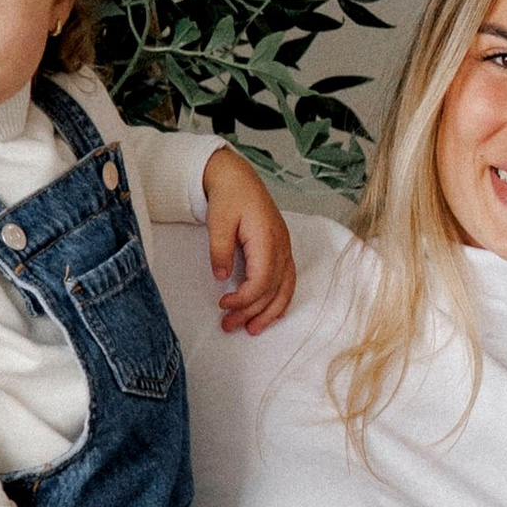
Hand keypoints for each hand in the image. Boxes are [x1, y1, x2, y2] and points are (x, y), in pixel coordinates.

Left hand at [204, 145, 293, 333]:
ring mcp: (285, 249)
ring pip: (285, 289)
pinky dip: (280, 300)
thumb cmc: (229, 196)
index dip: (244, 299)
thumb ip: (220, 250)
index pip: (261, 280)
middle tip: (228, 325)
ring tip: (252, 329)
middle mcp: (281, 246)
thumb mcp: (218, 221)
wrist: (238, 178)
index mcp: (266, 238)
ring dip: (269, 312)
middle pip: (273, 290)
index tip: (222, 304)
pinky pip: (288, 281)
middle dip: (252, 312)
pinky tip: (271, 313)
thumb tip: (221, 278)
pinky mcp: (282, 250)